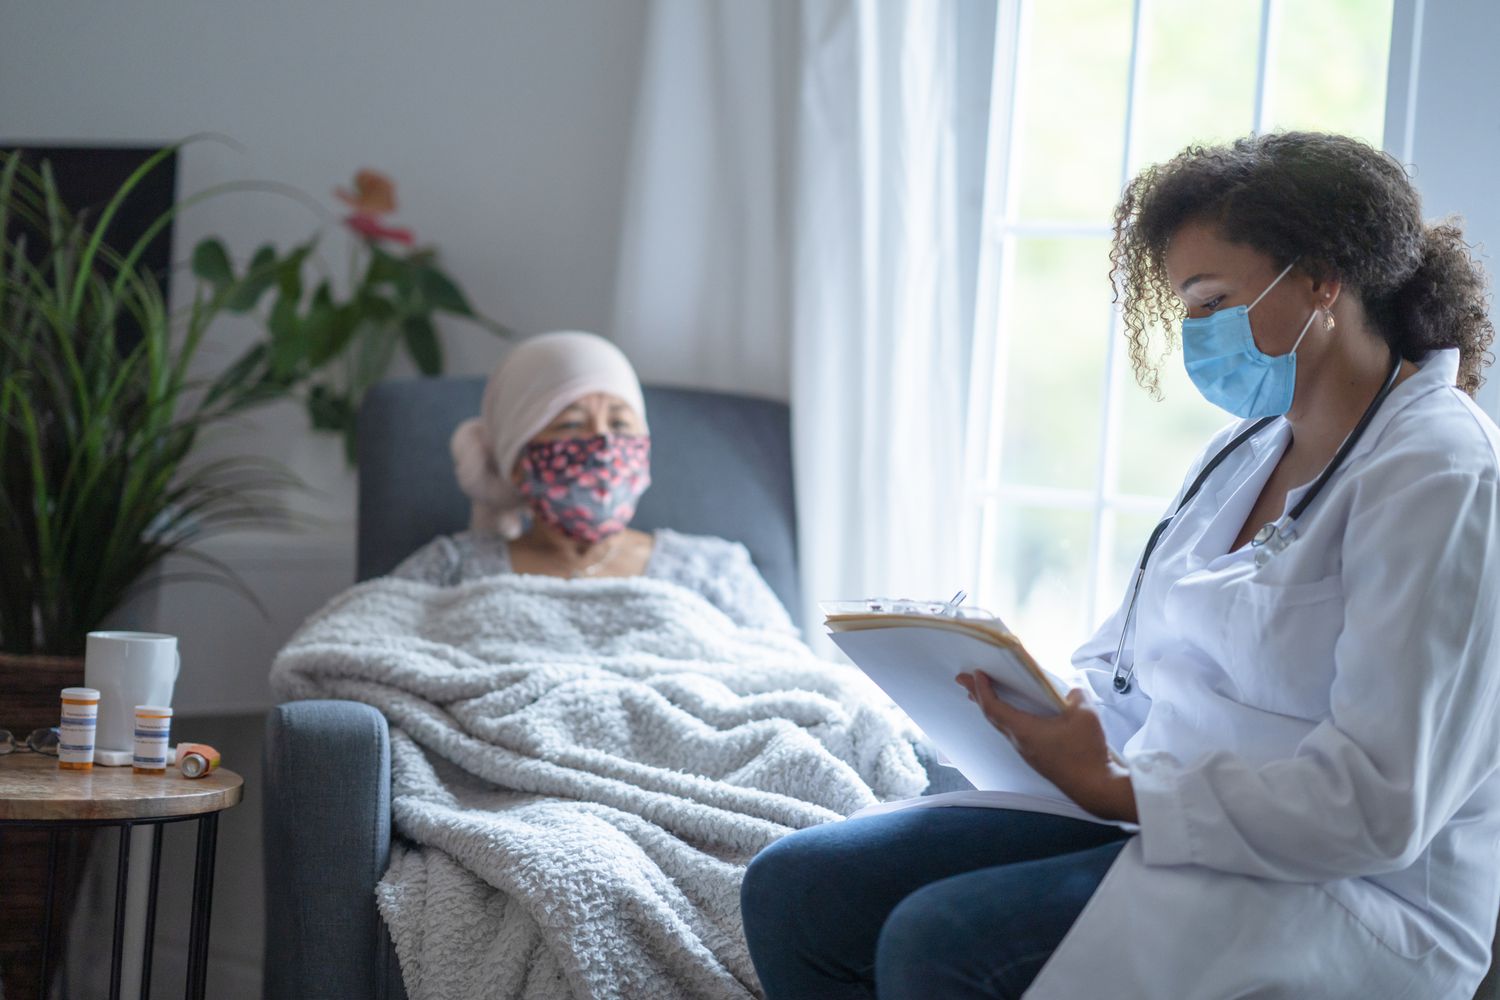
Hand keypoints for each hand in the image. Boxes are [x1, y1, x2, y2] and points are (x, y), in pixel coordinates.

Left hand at [955, 671, 1137, 823]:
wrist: (1096, 787)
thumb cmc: (1087, 752)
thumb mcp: (1085, 714)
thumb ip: (1075, 695)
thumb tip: (1070, 693)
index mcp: (1024, 730)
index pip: (993, 707)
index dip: (982, 689)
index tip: (976, 674)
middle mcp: (1020, 743)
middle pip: (991, 716)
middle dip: (977, 695)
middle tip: (964, 679)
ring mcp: (1028, 753)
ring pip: (1002, 727)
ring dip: (991, 708)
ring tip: (983, 695)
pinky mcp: (1038, 759)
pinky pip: (1015, 734)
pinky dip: (1008, 719)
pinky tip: (1016, 716)